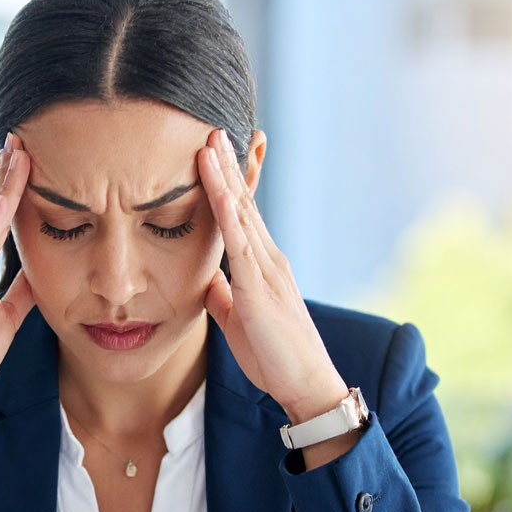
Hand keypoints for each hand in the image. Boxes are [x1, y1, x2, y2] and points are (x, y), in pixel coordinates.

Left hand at [198, 128, 349, 425]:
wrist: (304, 383)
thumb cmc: (273, 356)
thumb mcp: (237, 320)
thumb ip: (224, 296)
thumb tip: (207, 281)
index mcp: (261, 266)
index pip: (242, 216)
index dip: (228, 183)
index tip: (214, 153)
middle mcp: (268, 258)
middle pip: (244, 202)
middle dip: (227, 165)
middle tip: (211, 127)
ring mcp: (266, 269)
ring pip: (242, 212)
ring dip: (224, 175)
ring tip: (210, 140)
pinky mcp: (259, 287)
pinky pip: (240, 242)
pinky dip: (228, 211)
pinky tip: (216, 186)